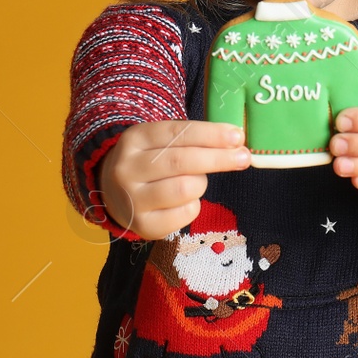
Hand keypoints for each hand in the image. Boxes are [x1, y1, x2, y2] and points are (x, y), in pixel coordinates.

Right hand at [98, 120, 249, 239]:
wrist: (113, 192)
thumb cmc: (150, 161)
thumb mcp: (160, 142)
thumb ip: (191, 139)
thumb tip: (235, 142)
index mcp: (134, 139)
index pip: (177, 132)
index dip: (210, 134)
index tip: (237, 136)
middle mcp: (128, 168)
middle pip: (182, 161)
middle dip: (218, 158)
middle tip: (244, 157)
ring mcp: (133, 199)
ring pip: (185, 188)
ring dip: (201, 183)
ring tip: (197, 181)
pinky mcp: (143, 225)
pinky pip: (185, 213)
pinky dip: (194, 205)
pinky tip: (185, 200)